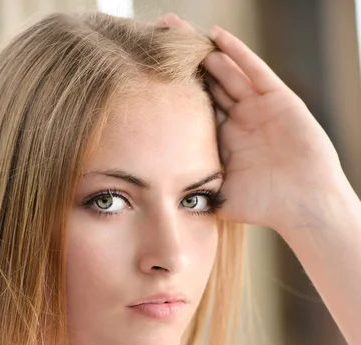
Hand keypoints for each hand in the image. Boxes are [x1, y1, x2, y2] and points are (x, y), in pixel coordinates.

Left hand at [157, 14, 348, 235]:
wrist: (304, 204)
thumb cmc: (265, 205)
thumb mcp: (222, 197)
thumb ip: (198, 192)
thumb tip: (165, 201)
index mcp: (222, 141)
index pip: (194, 110)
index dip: (174, 93)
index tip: (149, 78)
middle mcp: (239, 120)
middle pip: (208, 84)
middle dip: (185, 64)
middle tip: (158, 41)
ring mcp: (258, 108)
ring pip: (227, 72)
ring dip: (205, 52)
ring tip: (179, 31)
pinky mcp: (278, 100)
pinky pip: (254, 71)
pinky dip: (237, 53)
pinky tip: (217, 36)